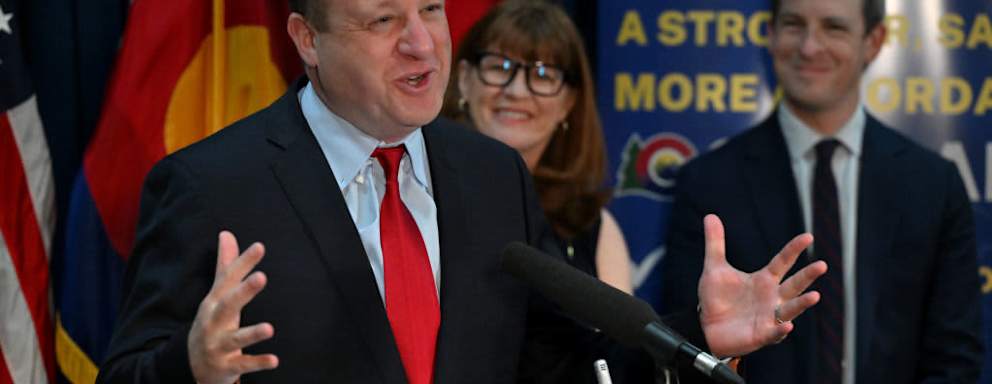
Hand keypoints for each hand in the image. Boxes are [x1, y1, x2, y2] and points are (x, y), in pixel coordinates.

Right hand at [188, 231, 277, 383]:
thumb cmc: (212, 323)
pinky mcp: (226, 366)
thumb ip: (226, 266)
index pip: (229, 279)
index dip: (244, 262)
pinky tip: (275, 360)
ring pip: (235, 339)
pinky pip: (243, 364)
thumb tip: (226, 233)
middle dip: (243, 291)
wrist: (191, 365)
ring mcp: (219, 345)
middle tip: (262, 277)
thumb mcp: (217, 295)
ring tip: (270, 328)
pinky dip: (258, 363)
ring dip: (252, 333)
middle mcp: (214, 321)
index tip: (260, 246)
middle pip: (228, 305)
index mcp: (215, 302)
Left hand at [697, 214, 826, 357]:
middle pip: (794, 284)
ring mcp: (769, 316)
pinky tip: (788, 325)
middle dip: (808, 275)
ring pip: (790, 309)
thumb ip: (716, 244)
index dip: (794, 249)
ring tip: (815, 295)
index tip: (807, 236)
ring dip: (802, 303)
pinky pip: (774, 333)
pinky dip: (781, 329)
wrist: (707, 327)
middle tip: (822, 264)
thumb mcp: (715, 268)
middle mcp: (772, 297)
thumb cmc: (716, 298)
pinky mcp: (762, 334)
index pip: (782, 261)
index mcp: (764, 280)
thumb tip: (710, 216)